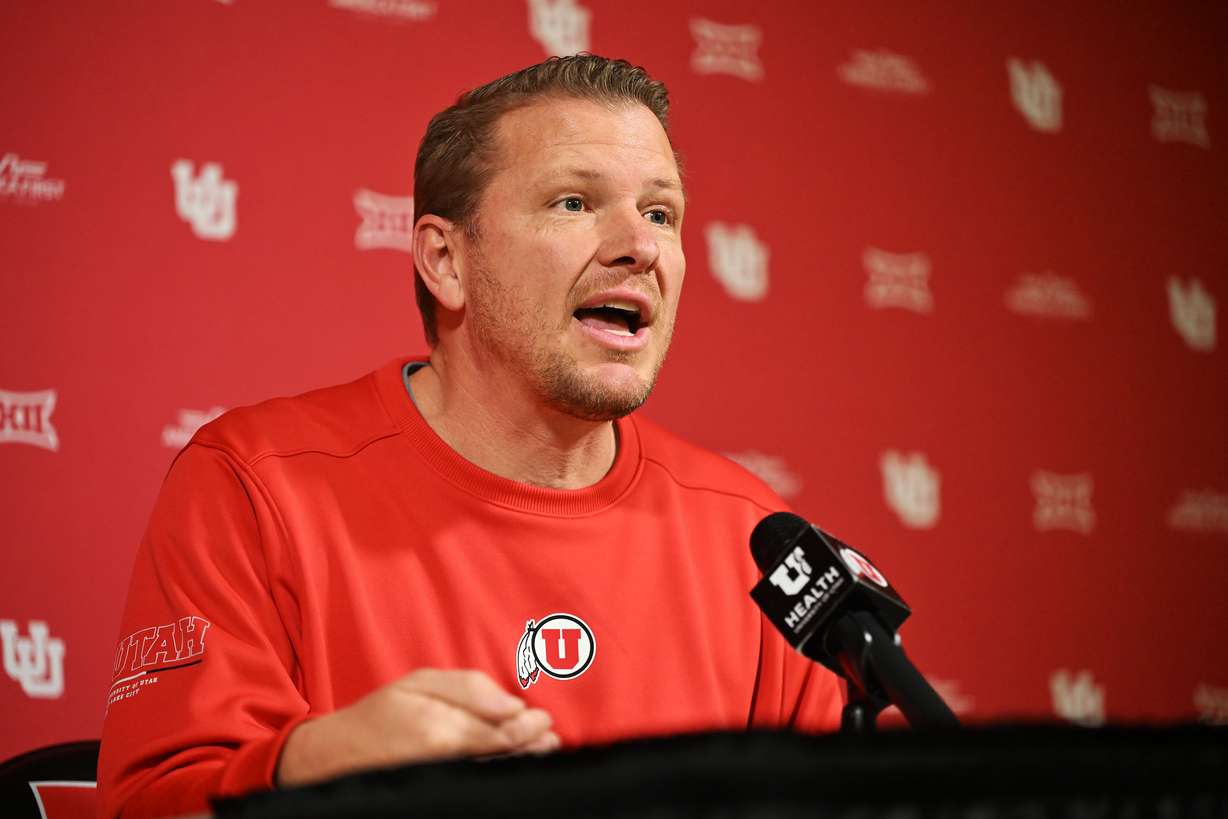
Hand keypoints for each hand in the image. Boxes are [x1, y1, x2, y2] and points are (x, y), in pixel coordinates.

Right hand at [276, 668, 558, 786]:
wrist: (334, 759)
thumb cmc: (379, 715)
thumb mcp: (418, 683)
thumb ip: (468, 688)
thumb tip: (513, 704)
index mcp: (442, 731)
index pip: (503, 734)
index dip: (529, 728)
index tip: (544, 719)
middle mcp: (446, 764)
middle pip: (505, 759)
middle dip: (532, 748)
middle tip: (551, 739)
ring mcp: (442, 782)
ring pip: (495, 776)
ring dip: (522, 764)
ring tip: (542, 752)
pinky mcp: (438, 792)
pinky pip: (477, 785)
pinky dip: (499, 775)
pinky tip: (512, 766)